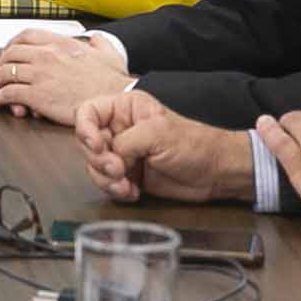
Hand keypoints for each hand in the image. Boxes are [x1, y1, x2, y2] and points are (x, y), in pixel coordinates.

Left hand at [0, 30, 130, 125]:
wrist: (115, 99)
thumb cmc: (112, 82)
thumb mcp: (108, 53)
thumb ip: (98, 43)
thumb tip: (95, 39)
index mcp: (61, 44)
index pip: (26, 35)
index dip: (12, 44)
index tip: (8, 52)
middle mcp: (47, 55)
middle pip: (11, 53)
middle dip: (0, 63)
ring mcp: (40, 74)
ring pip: (4, 73)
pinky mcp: (37, 95)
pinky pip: (8, 93)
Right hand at [74, 91, 252, 201]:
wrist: (215, 173)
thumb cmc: (195, 145)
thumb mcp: (157, 134)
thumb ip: (125, 142)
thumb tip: (109, 158)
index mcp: (125, 109)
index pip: (88, 112)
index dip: (85, 129)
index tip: (97, 146)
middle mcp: (120, 129)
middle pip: (87, 143)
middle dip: (99, 160)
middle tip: (118, 169)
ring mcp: (123, 153)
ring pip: (94, 167)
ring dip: (107, 180)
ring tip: (126, 185)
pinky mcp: (127, 175)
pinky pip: (107, 184)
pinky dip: (116, 190)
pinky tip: (133, 192)